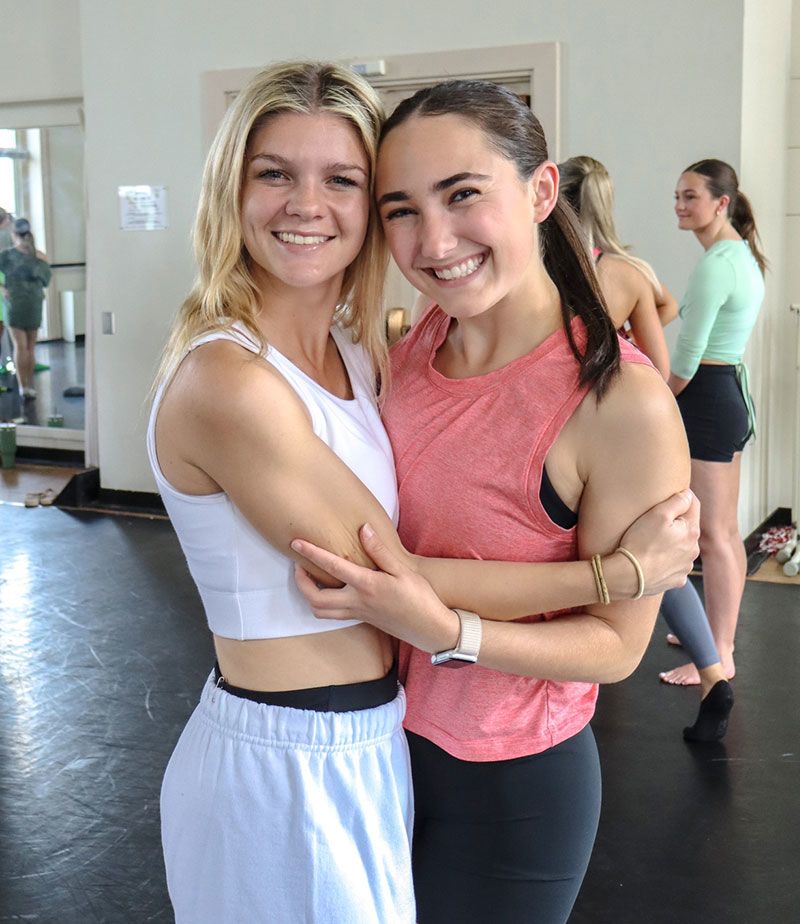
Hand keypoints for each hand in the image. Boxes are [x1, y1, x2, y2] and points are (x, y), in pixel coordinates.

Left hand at [291, 525, 459, 652]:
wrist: (429, 628)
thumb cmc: (420, 598)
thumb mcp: (403, 570)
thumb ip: (380, 551)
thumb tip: (363, 530)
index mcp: (366, 586)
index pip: (332, 567)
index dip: (311, 554)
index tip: (296, 543)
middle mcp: (357, 602)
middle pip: (315, 598)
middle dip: (300, 581)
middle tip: (298, 564)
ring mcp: (358, 613)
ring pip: (320, 610)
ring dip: (309, 594)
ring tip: (310, 577)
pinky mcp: (361, 619)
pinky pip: (332, 614)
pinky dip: (322, 602)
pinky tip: (330, 589)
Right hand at [617, 489, 699, 594]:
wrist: (628, 576)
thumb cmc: (641, 543)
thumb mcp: (658, 514)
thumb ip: (677, 501)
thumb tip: (688, 494)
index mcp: (691, 532)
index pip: (693, 505)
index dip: (680, 499)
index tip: (666, 499)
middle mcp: (693, 551)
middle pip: (687, 528)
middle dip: (676, 524)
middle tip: (654, 524)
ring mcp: (685, 567)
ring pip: (681, 548)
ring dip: (672, 544)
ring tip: (652, 544)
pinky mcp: (676, 580)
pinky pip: (674, 566)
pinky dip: (666, 561)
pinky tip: (653, 560)